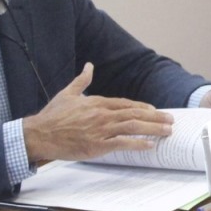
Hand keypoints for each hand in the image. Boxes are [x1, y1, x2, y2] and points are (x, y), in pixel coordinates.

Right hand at [22, 63, 173, 162]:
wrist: (40, 134)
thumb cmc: (53, 116)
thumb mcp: (68, 93)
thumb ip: (82, 80)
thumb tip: (89, 65)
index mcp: (97, 102)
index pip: (126, 103)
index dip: (142, 107)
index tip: (155, 110)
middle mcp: (102, 114)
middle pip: (134, 114)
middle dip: (155, 117)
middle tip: (170, 120)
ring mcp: (101, 130)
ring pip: (133, 127)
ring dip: (153, 129)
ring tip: (167, 132)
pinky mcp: (98, 145)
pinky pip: (122, 143)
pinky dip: (138, 144)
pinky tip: (149, 145)